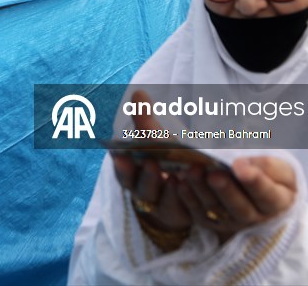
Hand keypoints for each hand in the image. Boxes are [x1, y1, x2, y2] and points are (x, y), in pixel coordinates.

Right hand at [111, 90, 191, 232]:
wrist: (186, 186)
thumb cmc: (166, 157)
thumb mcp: (156, 140)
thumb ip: (145, 121)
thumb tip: (138, 93)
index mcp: (131, 173)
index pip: (123, 171)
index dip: (121, 164)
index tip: (119, 153)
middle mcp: (143, 191)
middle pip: (140, 187)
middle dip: (146, 174)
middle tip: (152, 161)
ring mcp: (160, 205)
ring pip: (160, 200)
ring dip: (166, 188)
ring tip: (175, 176)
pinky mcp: (179, 214)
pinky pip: (179, 210)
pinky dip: (182, 198)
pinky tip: (189, 186)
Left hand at [177, 154, 296, 242]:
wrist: (261, 192)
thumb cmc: (272, 176)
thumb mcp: (280, 169)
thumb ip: (268, 166)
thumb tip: (243, 164)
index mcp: (276, 202)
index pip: (267, 194)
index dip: (254, 181)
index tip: (240, 166)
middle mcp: (253, 216)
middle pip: (238, 207)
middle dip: (225, 190)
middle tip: (214, 174)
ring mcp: (231, 221)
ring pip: (215, 209)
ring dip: (201, 190)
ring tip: (192, 172)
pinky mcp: (212, 221)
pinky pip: (198, 213)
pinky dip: (187, 198)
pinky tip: (179, 183)